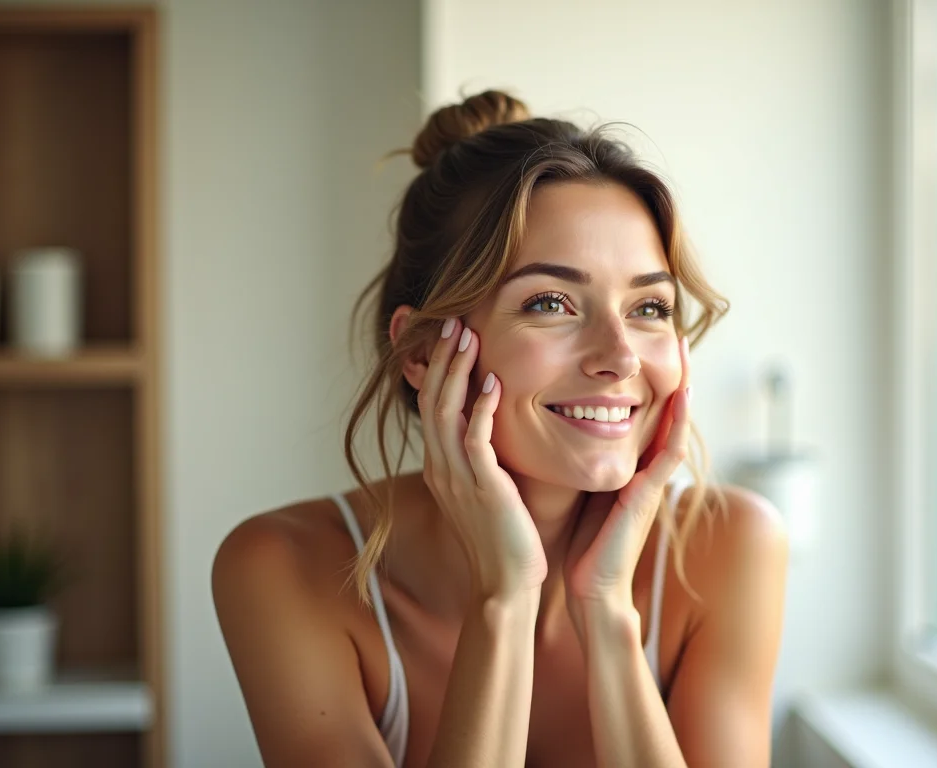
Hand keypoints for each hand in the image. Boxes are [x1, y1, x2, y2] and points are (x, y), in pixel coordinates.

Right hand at [419, 318, 546, 597]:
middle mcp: (442, 466)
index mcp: (442, 465)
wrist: (505, 584)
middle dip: (442, 357)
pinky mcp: (481, 487)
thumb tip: (495, 425)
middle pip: (431, 398)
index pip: (431, 403)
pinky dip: (480, 408)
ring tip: (467, 335)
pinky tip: (492, 382)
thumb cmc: (506, 537)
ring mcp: (457, 477)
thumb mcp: (487, 488)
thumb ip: (485, 456)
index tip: (450, 334)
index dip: (437, 366)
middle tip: (454, 319)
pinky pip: (474, 439)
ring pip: (446, 411)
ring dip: (456, 370)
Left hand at [564, 335, 690, 635]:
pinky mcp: (648, 495)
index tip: (646, 344)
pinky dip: (678, 422)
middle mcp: (646, 470)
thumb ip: (582, 463)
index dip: (648, 381)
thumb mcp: (583, 491)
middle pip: (665, 412)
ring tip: (685, 349)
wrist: (590, 590)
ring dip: (682, 386)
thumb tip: (560, 432)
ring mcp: (652, 481)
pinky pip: (669, 452)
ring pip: (674, 423)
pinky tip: (682, 395)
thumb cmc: (584, 545)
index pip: (643, 415)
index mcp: (630, 467)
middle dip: (671, 373)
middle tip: (677, 332)